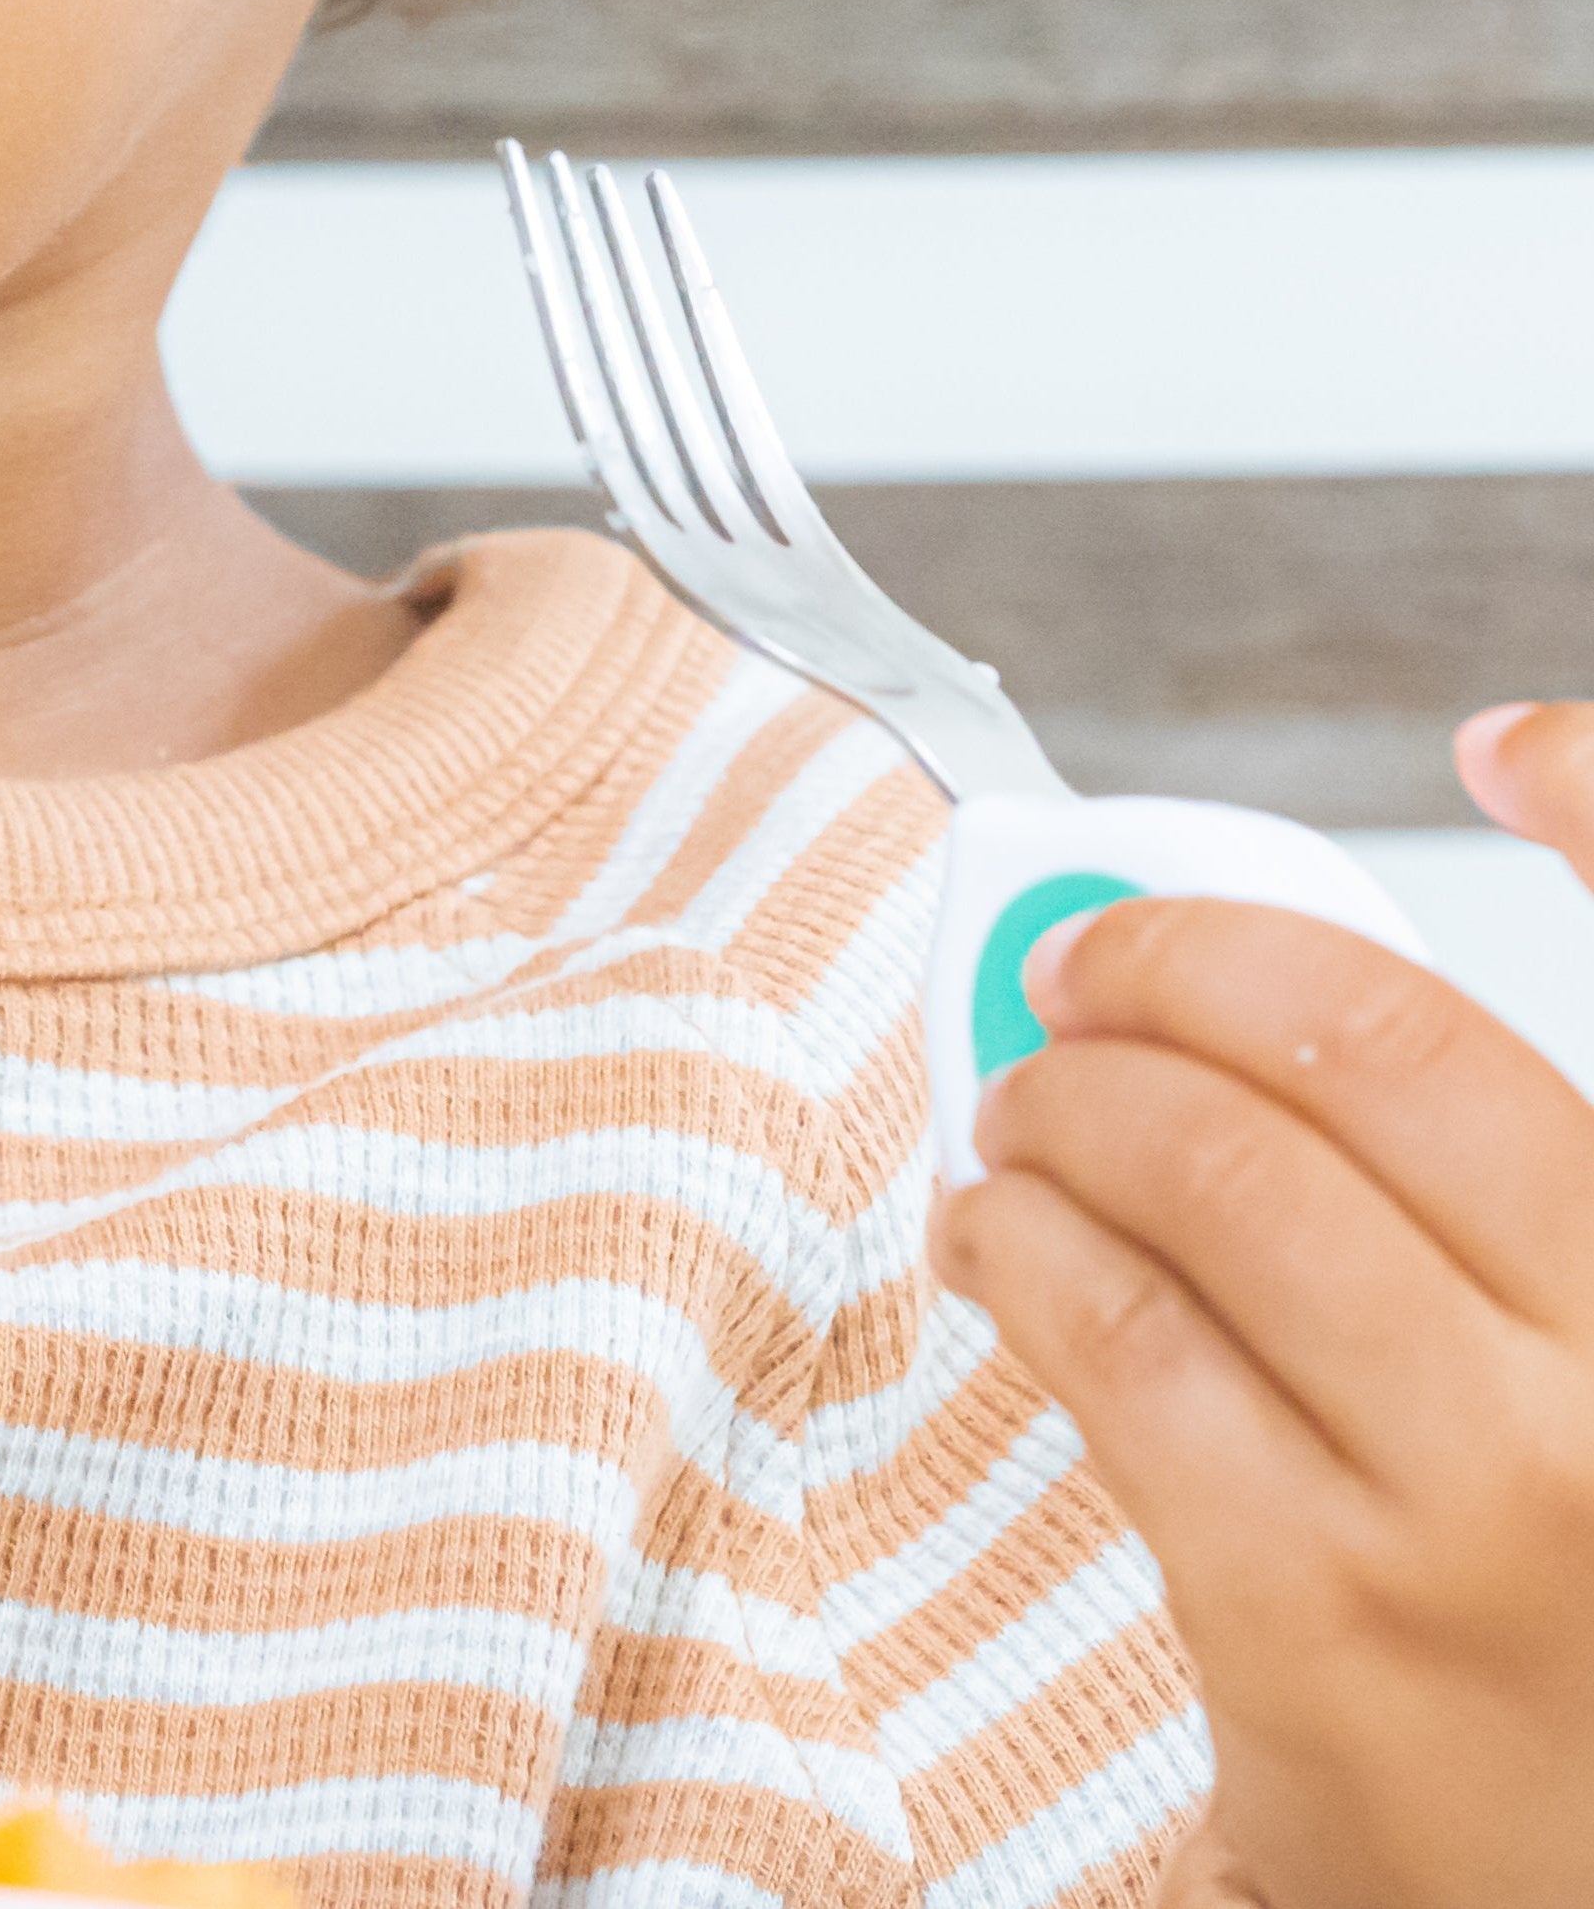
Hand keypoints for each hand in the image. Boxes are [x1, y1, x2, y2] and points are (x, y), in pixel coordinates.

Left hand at [932, 704, 1593, 1908]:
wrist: (1558, 1904)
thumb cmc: (1569, 1609)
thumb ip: (1511, 1150)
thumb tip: (1507, 766)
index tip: (1513, 743)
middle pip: (1363, 1049)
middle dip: (1176, 965)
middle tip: (1081, 975)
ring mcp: (1486, 1507)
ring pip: (1206, 1175)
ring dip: (1067, 1105)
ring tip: (1023, 1119)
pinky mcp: (1317, 1614)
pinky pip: (1114, 1338)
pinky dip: (1017, 1250)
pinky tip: (998, 1252)